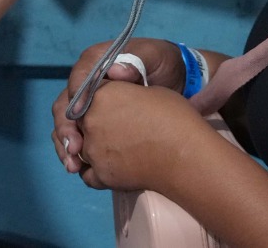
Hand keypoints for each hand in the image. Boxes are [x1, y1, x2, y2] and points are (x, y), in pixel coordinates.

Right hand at [52, 38, 185, 172]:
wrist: (176, 79)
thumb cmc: (162, 64)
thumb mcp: (154, 56)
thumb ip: (136, 60)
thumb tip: (114, 71)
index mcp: (96, 62)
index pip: (79, 78)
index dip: (77, 96)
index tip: (80, 114)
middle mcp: (86, 83)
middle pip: (65, 105)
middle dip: (66, 127)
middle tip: (74, 148)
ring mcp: (89, 105)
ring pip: (67, 124)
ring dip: (65, 145)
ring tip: (73, 165)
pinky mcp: (94, 123)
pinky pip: (78, 137)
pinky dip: (76, 154)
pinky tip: (79, 168)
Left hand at [73, 80, 212, 191]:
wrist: (187, 155)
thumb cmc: (174, 117)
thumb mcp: (148, 91)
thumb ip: (122, 91)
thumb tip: (116, 95)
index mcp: (102, 95)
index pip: (86, 95)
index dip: (96, 102)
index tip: (106, 108)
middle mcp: (91, 120)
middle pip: (81, 122)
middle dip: (91, 125)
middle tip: (112, 131)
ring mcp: (93, 149)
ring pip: (80, 148)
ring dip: (91, 149)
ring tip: (114, 150)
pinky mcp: (101, 175)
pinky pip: (87, 174)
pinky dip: (94, 172)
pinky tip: (108, 167)